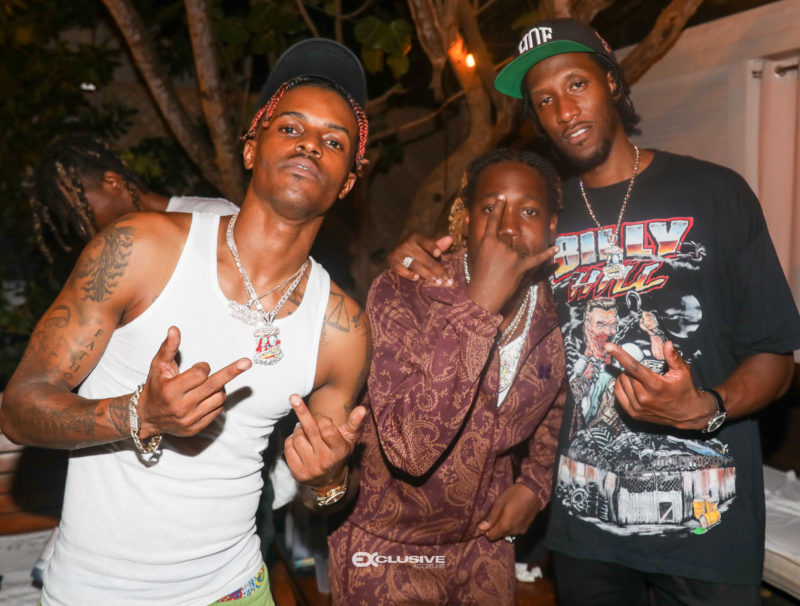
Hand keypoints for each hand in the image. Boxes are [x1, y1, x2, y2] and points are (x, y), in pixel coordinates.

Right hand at [137, 326, 251, 437]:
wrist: (148, 417)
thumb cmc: (156, 386)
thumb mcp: (158, 366)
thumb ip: (168, 347)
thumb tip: (174, 329)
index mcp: (171, 391)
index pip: (199, 374)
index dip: (202, 367)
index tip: (199, 367)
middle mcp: (181, 407)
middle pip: (213, 386)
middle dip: (232, 372)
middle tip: (247, 362)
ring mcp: (190, 419)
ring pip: (219, 397)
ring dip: (219, 387)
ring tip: (209, 384)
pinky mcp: (197, 428)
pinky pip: (218, 410)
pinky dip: (217, 399)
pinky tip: (208, 396)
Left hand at [283, 394, 366, 491]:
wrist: (330, 481)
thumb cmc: (339, 452)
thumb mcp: (350, 439)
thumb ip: (355, 422)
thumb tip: (362, 408)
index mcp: (339, 450)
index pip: (327, 429)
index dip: (323, 420)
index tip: (323, 420)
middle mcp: (325, 460)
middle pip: (310, 431)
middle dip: (302, 411)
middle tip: (293, 397)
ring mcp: (310, 468)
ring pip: (297, 438)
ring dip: (299, 430)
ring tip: (304, 432)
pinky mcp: (298, 474)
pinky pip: (288, 448)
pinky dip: (291, 440)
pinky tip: (298, 442)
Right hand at [386, 234, 452, 284]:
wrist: (396, 253)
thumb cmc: (417, 251)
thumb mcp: (426, 246)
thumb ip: (438, 245)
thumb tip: (449, 239)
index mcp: (417, 237)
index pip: (427, 242)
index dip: (433, 247)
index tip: (439, 254)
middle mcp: (407, 243)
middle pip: (424, 258)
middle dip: (437, 270)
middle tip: (447, 280)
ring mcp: (398, 252)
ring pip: (415, 265)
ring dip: (427, 275)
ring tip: (438, 282)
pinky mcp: (391, 260)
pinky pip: (400, 269)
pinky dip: (408, 274)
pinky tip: (416, 278)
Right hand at [466, 197, 558, 313]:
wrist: (483, 296)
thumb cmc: (478, 279)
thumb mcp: (478, 257)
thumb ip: (489, 246)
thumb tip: (497, 241)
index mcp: (487, 241)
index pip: (494, 221)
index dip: (498, 208)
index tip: (502, 197)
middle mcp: (501, 245)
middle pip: (508, 236)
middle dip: (505, 246)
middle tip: (498, 262)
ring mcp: (512, 256)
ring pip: (518, 248)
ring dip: (515, 256)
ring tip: (505, 271)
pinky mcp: (522, 266)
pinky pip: (537, 258)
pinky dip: (547, 254)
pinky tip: (556, 248)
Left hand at [478, 484, 541, 540]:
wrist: (534, 491)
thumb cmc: (515, 495)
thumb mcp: (499, 503)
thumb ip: (491, 517)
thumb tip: (481, 528)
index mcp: (506, 526)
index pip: (491, 537)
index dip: (487, 530)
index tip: (488, 521)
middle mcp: (514, 532)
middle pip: (499, 535)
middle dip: (496, 527)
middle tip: (497, 514)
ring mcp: (521, 531)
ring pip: (507, 533)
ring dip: (504, 526)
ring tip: (506, 513)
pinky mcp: (526, 528)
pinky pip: (515, 530)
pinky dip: (512, 525)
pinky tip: (514, 514)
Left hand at [606, 340, 715, 429]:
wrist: (686, 414)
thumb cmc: (684, 390)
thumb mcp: (683, 372)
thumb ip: (673, 357)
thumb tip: (668, 344)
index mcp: (655, 386)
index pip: (634, 367)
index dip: (620, 355)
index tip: (608, 346)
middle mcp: (644, 398)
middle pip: (626, 374)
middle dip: (631, 368)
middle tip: (644, 371)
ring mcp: (637, 407)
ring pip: (621, 382)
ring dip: (626, 377)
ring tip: (640, 379)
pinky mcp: (633, 413)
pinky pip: (618, 393)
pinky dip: (621, 385)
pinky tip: (631, 384)